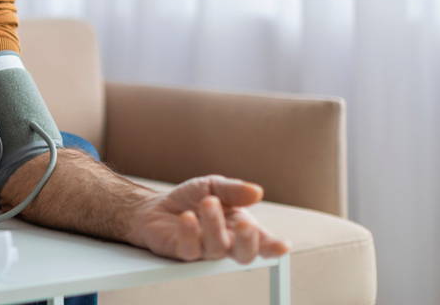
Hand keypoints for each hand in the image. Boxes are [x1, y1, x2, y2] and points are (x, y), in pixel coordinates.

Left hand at [125, 175, 290, 263]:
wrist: (157, 205)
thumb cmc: (191, 198)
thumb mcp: (214, 186)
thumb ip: (234, 190)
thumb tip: (257, 191)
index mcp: (239, 228)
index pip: (261, 242)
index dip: (274, 247)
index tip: (282, 246)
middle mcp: (225, 242)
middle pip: (244, 254)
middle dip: (248, 241)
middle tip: (245, 223)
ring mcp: (204, 250)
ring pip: (217, 249)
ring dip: (214, 224)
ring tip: (208, 202)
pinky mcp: (182, 252)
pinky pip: (190, 249)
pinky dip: (190, 232)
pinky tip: (187, 217)